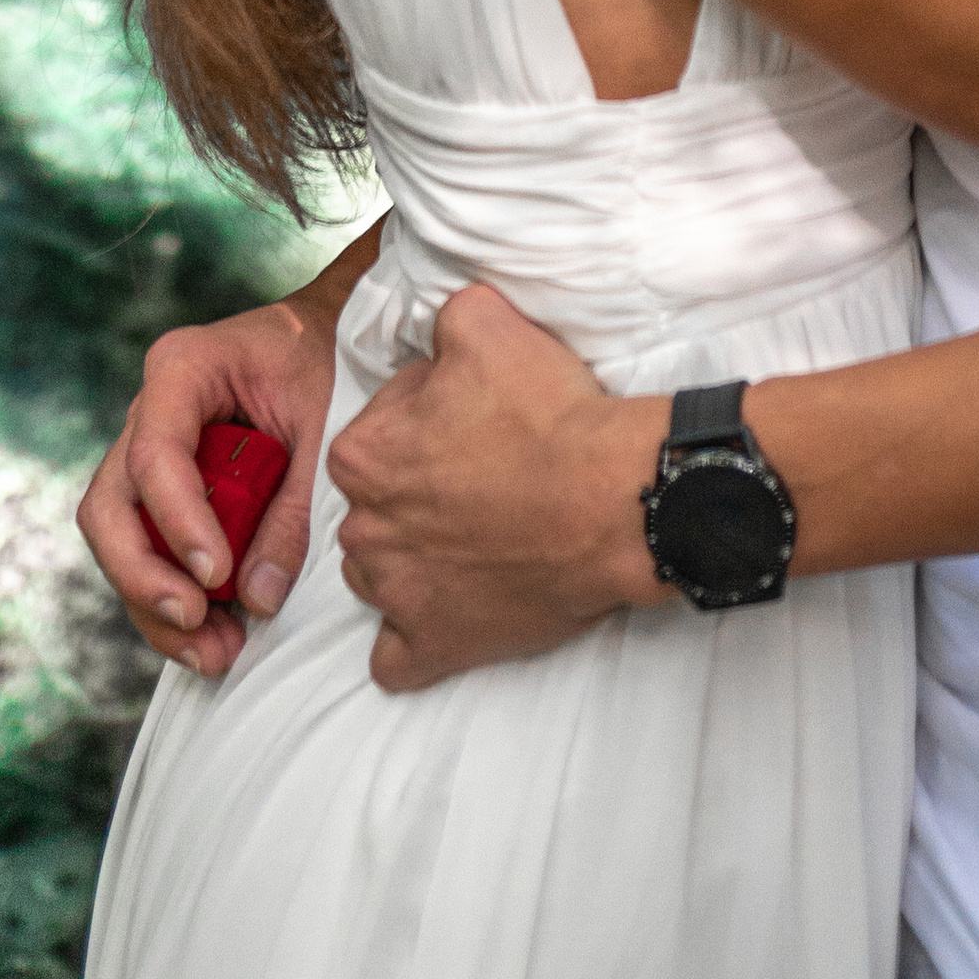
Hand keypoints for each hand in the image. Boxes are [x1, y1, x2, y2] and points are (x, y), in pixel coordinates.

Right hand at [74, 234, 371, 675]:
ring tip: (214, 654)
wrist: (331, 336)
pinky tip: (212, 640)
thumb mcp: (326, 426)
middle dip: (144, 577)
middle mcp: (147, 412)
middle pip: (110, 507)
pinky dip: (172, 598)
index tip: (217, 576)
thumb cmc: (329, 364)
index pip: (154, 454)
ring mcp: (145, 451)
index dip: (178, 522)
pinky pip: (147, 550)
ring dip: (155, 604)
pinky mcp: (161, 491)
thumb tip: (259, 598)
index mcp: (182, 369)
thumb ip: (293, 508)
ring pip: (118, 539)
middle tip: (196, 622)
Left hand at [325, 284, 664, 692]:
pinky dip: (415, 639)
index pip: (377, 429)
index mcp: (362, 455)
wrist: (616, 500)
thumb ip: (440, 319)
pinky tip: (449, 613)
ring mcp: (397, 596)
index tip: (473, 422)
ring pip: (380, 575)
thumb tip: (435, 332)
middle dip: (416, 492)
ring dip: (414, 560)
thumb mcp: (484, 323)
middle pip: (376, 505)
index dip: (425, 418)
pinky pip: (397, 659)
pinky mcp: (435, 646)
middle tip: (482, 477)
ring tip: (477, 539)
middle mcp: (364, 531)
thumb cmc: (549, 415)